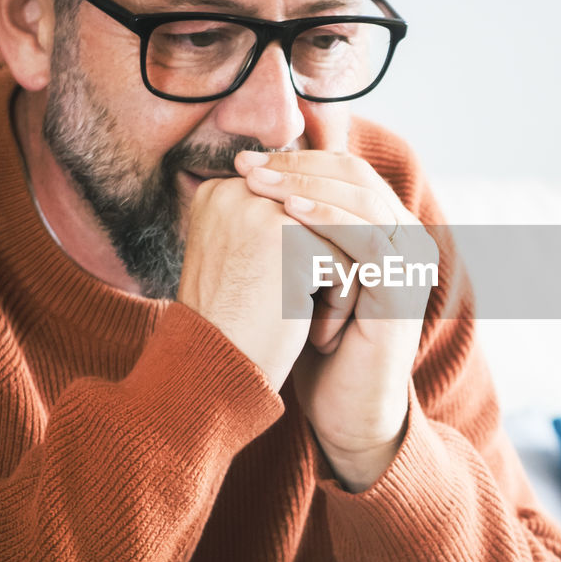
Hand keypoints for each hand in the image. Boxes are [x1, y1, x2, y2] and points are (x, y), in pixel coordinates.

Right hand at [176, 176, 351, 389]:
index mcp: (222, 192)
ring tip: (301, 321)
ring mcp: (262, 211)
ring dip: (334, 286)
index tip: (275, 296)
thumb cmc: (235, 326)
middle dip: (322, 269)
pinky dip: (339, 303)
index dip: (305, 257)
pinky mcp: (290, 240)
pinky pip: (346, 263)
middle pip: (321, 222)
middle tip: (292, 313)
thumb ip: (275, 220)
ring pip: (339, 241)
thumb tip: (331, 187)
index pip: (300, 207)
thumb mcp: (246, 259)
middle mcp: (237, 191)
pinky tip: (310, 331)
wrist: (214, 374)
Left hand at [235, 149, 438, 490]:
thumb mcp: (302, 272)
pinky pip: (369, 239)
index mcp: (387, 228)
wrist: (344, 407)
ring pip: (363, 199)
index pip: (345, 170)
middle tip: (244, 164)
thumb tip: (245, 174)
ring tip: (258, 183)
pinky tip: (289, 212)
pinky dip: (329, 219)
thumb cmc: (315, 343)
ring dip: (307, 185)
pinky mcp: (405, 288)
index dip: (295, 159)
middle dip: (296, 165)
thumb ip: (293, 227)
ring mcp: (411, 262)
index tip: (242, 159)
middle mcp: (407, 238)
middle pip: (356, 176)